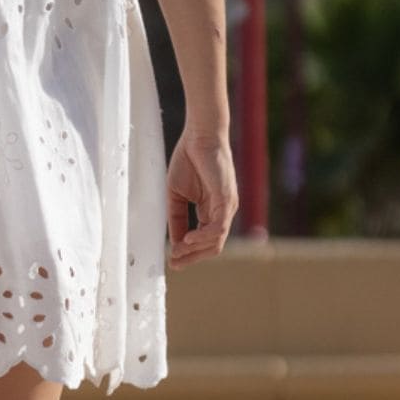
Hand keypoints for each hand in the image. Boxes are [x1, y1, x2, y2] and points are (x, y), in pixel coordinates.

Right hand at [167, 125, 235, 267]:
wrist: (199, 136)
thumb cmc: (188, 160)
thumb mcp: (176, 195)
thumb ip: (177, 218)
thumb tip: (175, 242)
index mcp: (212, 211)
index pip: (204, 241)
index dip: (188, 253)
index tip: (172, 260)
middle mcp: (223, 212)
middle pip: (213, 247)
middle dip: (193, 258)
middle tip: (174, 263)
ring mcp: (227, 207)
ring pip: (216, 241)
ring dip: (196, 250)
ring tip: (178, 251)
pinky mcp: (226, 199)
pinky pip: (218, 227)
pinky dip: (203, 237)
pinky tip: (188, 239)